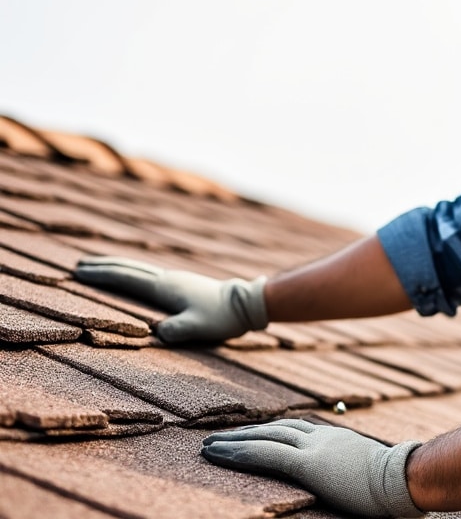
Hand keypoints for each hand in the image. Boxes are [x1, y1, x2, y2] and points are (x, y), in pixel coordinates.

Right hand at [74, 255, 267, 342]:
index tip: (79, 272)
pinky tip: (134, 278)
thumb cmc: (222, 317)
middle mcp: (167, 279)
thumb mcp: (198, 328)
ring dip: (117, 267)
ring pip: (139, 269)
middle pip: (129, 269)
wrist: (246, 303)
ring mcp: (175, 279)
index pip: (126, 279)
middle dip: (104, 266)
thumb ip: (177, 330)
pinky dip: (133, 273)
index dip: (101, 276)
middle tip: (78, 264)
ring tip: (99, 266)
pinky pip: (149, 275)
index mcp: (164, 288)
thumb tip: (156, 332)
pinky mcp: (182, 284)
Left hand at [202, 419, 422, 517]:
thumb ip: (352, 469)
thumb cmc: (395, 483)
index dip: (270, 431)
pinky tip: (216, 453)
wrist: (404, 478)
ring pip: (264, 437)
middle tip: (217, 435)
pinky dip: (238, 452)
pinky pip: (265, 455)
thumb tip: (350, 479)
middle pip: (275, 428)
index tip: (252, 434)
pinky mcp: (308, 464)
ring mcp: (314, 448)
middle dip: (245, 432)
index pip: (295, 429)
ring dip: (234, 440)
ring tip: (208, 445)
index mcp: (335, 439)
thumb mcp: (368, 471)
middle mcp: (321, 437)